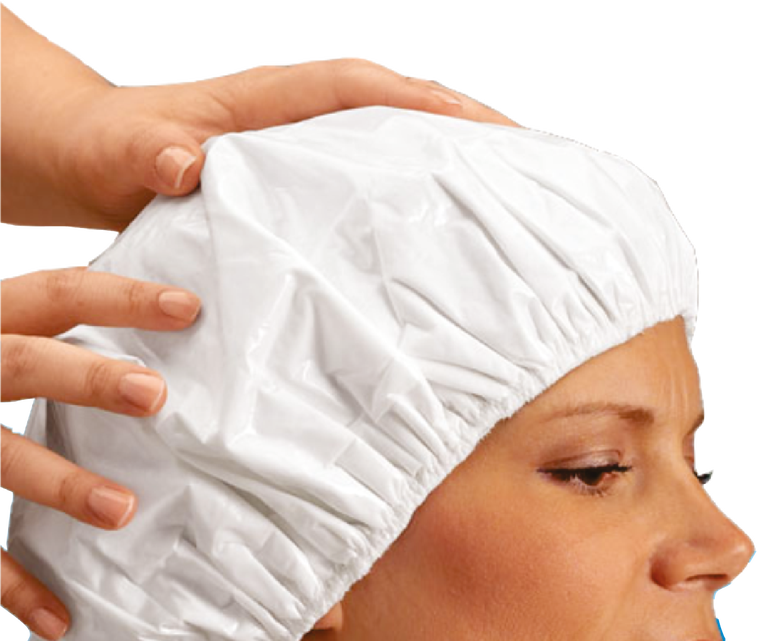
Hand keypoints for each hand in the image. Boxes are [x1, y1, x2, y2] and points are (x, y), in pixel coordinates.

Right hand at [0, 267, 201, 639]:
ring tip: (122, 510)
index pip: (53, 296)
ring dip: (59, 482)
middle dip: (85, 376)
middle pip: (18, 362)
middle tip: (154, 394)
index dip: (121, 298)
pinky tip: (57, 620)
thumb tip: (142, 353)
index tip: (189, 307)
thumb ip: (32, 336)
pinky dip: (10, 585)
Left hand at [38, 57, 518, 230]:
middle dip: (462, 134)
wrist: (95, 162)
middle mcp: (298, 123)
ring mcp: (301, 157)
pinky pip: (359, 193)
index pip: (365, 89)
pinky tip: (424, 253)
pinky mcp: (295, 192)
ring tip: (501, 216)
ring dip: (439, 175)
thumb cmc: (110, 151)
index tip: (492, 129)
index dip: (430, 104)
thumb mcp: (123, 151)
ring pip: (386, 155)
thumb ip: (151, 154)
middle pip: (398, 115)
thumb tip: (188, 165)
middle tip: (528, 176)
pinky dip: (397, 211)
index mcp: (271, 101)